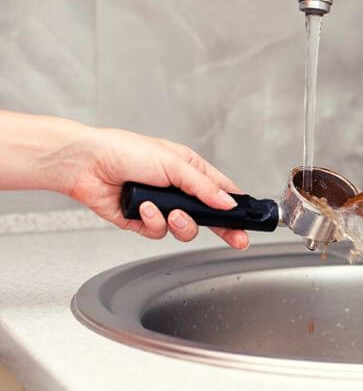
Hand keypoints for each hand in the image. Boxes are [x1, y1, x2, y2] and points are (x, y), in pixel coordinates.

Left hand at [62, 128, 249, 248]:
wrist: (86, 165)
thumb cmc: (125, 151)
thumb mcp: (174, 164)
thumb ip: (203, 187)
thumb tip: (227, 202)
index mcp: (189, 170)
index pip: (221, 191)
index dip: (235, 206)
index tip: (248, 220)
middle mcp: (177, 190)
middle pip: (208, 216)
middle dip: (223, 229)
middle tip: (237, 239)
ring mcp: (161, 207)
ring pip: (185, 228)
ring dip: (180, 223)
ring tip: (169, 212)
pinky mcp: (142, 221)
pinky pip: (159, 231)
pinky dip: (152, 222)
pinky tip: (143, 208)